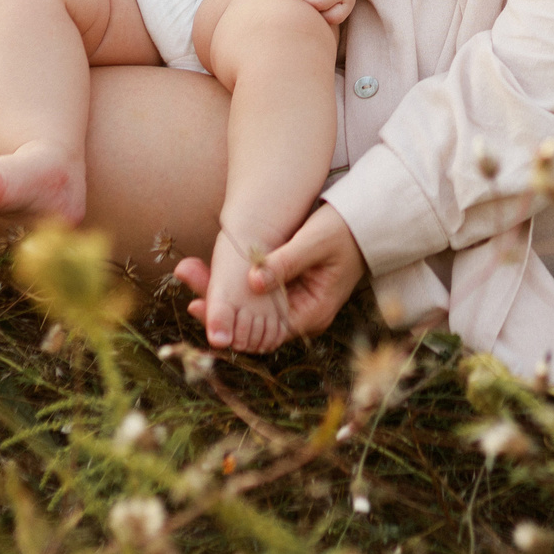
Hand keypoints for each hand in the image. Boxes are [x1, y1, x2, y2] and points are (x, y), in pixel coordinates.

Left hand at [174, 203, 364, 343]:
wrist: (367, 220)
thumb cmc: (345, 230)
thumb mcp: (315, 242)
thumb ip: (285, 263)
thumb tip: (252, 282)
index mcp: (310, 313)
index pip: (260, 332)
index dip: (228, 322)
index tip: (199, 304)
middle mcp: (300, 315)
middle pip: (250, 321)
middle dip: (217, 303)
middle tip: (185, 275)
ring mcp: (294, 302)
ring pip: (250, 307)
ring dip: (222, 292)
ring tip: (188, 270)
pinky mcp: (289, 288)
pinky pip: (257, 294)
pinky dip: (235, 284)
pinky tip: (212, 269)